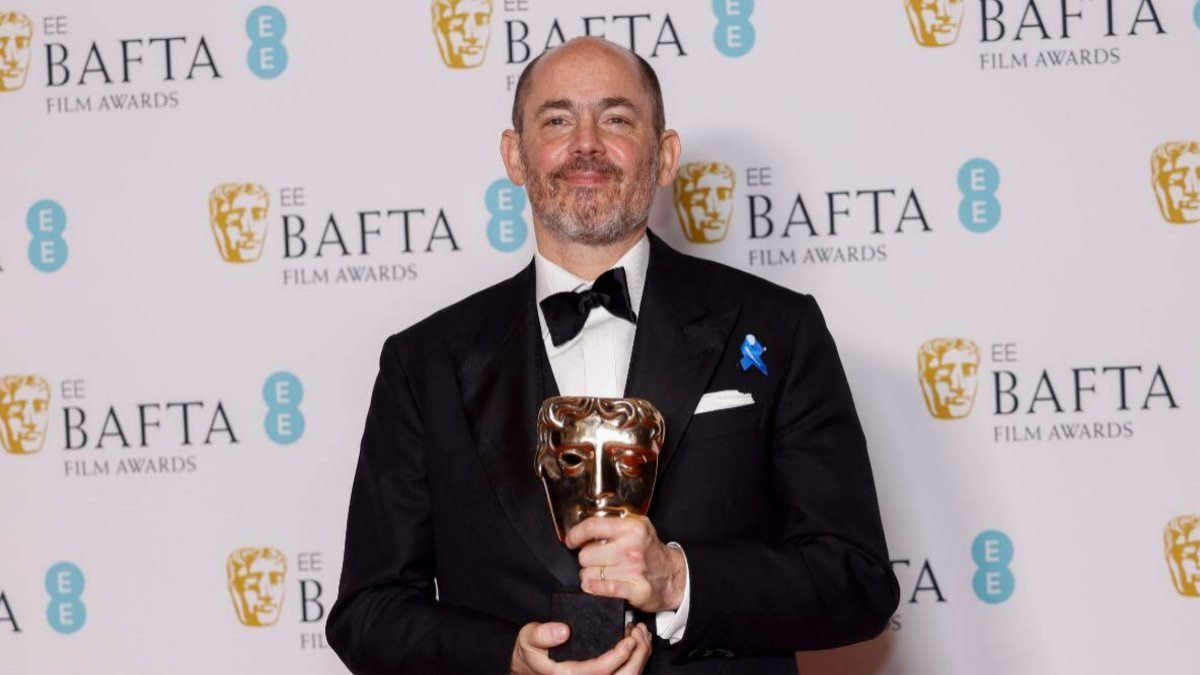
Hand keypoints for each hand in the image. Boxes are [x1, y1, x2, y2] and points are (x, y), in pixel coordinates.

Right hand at [511, 621, 651, 674]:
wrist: (529, 664)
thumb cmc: (530, 651)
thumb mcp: (529, 638)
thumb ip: (542, 634)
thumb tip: (563, 631)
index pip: (599, 671)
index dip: (617, 657)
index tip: (628, 640)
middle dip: (636, 657)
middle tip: (640, 635)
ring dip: (639, 658)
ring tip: (641, 635)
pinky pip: (622, 674)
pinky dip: (635, 660)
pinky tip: (636, 643)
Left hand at [565, 515, 686, 612]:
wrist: (673, 575)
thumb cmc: (649, 550)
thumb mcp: (637, 527)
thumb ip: (614, 524)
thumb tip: (583, 530)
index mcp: (632, 528)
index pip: (592, 527)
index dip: (575, 534)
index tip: (570, 541)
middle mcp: (632, 548)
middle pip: (586, 554)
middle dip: (586, 559)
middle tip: (595, 560)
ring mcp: (633, 570)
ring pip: (589, 573)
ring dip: (589, 575)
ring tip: (600, 573)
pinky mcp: (635, 590)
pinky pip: (601, 589)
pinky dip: (593, 588)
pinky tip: (595, 585)